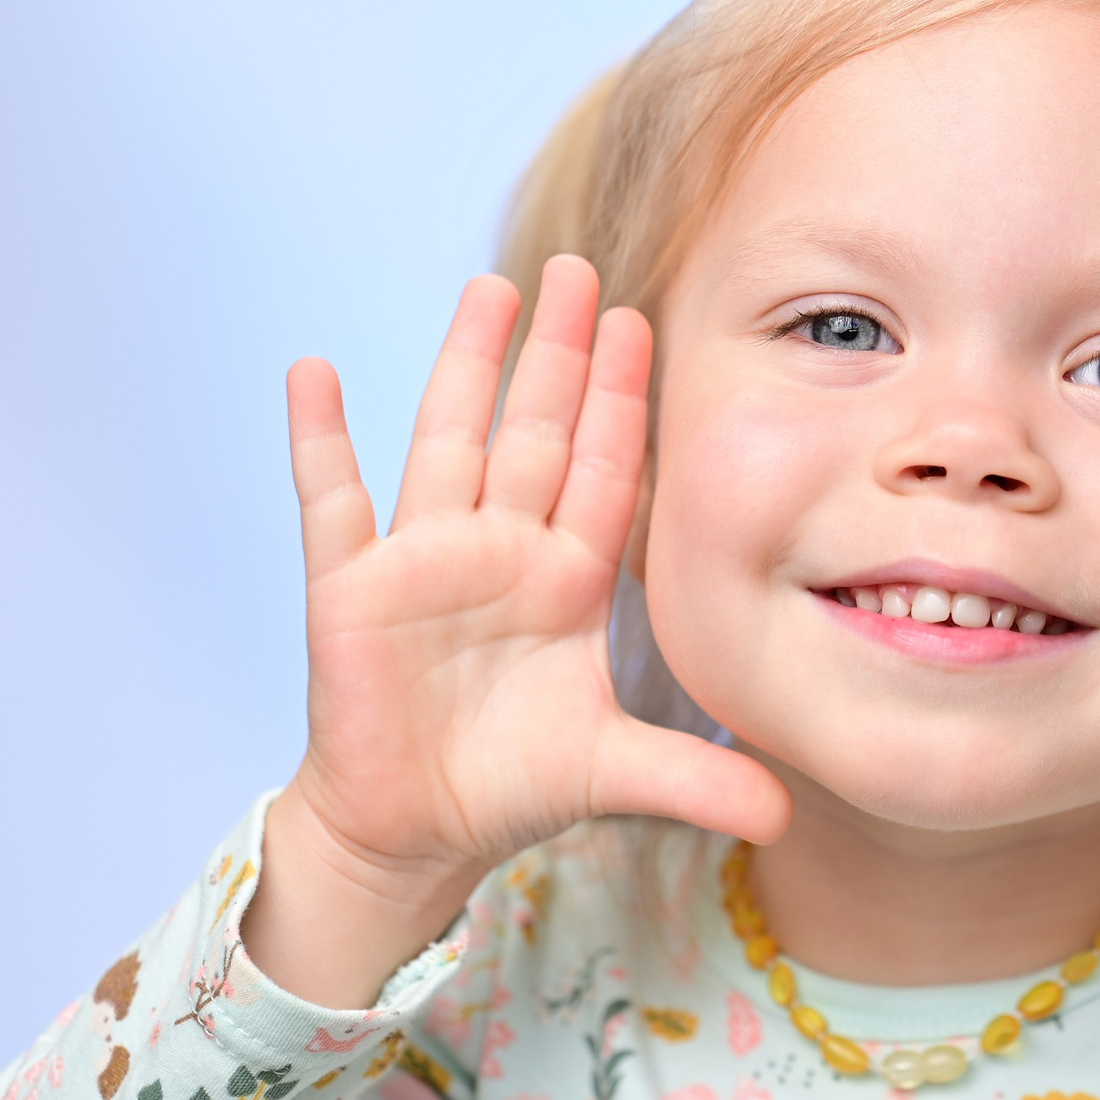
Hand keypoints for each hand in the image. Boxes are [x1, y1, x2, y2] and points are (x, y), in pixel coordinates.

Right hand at [244, 256, 788, 1004]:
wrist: (412, 832)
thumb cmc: (511, 787)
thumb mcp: (614, 774)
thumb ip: (696, 782)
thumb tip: (788, 814)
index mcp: (567, 579)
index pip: (603, 470)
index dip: (622, 401)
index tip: (642, 324)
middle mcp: (502, 551)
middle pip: (535, 431)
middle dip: (559, 354)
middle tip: (579, 268)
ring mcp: (425, 559)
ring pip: (450, 439)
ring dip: (468, 365)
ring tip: (490, 287)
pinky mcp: (353, 587)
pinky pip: (334, 499)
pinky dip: (320, 438)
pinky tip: (311, 372)